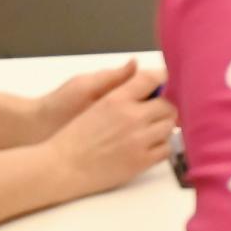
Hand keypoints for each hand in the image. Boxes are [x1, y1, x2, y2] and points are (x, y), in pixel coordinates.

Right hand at [44, 69, 177, 197]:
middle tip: (155, 112)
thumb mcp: (87, 97)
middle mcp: (132, 118)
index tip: (163, 81)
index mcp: (117, 99)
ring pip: (169, 127)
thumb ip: (117, 81)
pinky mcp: (141, 161)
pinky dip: (160, 146)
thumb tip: (135, 64)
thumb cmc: (72, 134)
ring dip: (162, 127)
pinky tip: (147, 145)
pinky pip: (165, 149)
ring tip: (148, 130)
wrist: (62, 166)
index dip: (162, 78)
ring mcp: (139, 140)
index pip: (152, 79)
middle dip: (162, 107)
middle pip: (167, 106)